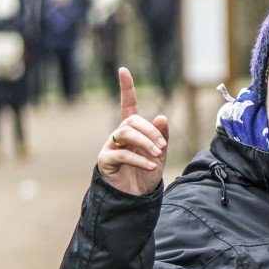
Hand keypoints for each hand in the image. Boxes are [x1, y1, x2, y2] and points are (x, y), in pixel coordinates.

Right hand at [97, 68, 169, 195]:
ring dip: (145, 142)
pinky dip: (139, 158)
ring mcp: (111, 146)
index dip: (126, 88)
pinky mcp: (106, 160)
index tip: (123, 70)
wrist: (136, 197)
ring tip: (157, 153)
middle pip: (132, 121)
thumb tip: (161, 116)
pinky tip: (150, 165)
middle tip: (163, 146)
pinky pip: (122, 154)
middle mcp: (119, 135)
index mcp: (133, 130)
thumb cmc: (146, 173)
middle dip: (150, 131)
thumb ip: (161, 136)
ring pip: (125, 133)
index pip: (128, 105)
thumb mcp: (159, 153)